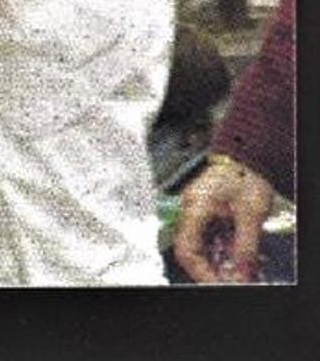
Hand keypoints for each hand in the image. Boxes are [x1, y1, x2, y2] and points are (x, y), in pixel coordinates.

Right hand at [173, 157, 275, 282]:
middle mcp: (188, 208)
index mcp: (194, 206)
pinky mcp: (201, 209)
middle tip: (227, 280)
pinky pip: (203, 235)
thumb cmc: (245, 176)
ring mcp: (193, 208)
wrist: (244, 155)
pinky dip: (216, 249)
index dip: (200, 272)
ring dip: (213, 260)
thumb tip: (240, 274)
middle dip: (208, 269)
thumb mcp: (251, 215)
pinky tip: (231, 254)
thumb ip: (244, 247)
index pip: (186, 248)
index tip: (217, 283)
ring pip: (196, 244)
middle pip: (189, 249)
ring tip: (234, 269)